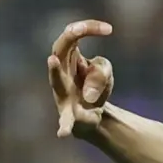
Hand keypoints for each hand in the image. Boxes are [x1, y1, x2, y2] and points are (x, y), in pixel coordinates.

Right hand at [48, 20, 114, 136]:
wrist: (94, 116)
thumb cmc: (95, 86)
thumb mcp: (104, 73)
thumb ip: (100, 73)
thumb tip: (89, 93)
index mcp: (68, 59)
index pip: (72, 35)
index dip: (88, 28)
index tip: (109, 29)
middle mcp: (60, 73)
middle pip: (59, 50)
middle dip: (69, 37)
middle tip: (78, 29)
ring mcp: (61, 94)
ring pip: (57, 81)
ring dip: (56, 71)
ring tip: (52, 60)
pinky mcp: (68, 115)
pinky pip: (65, 120)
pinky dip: (65, 127)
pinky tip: (63, 134)